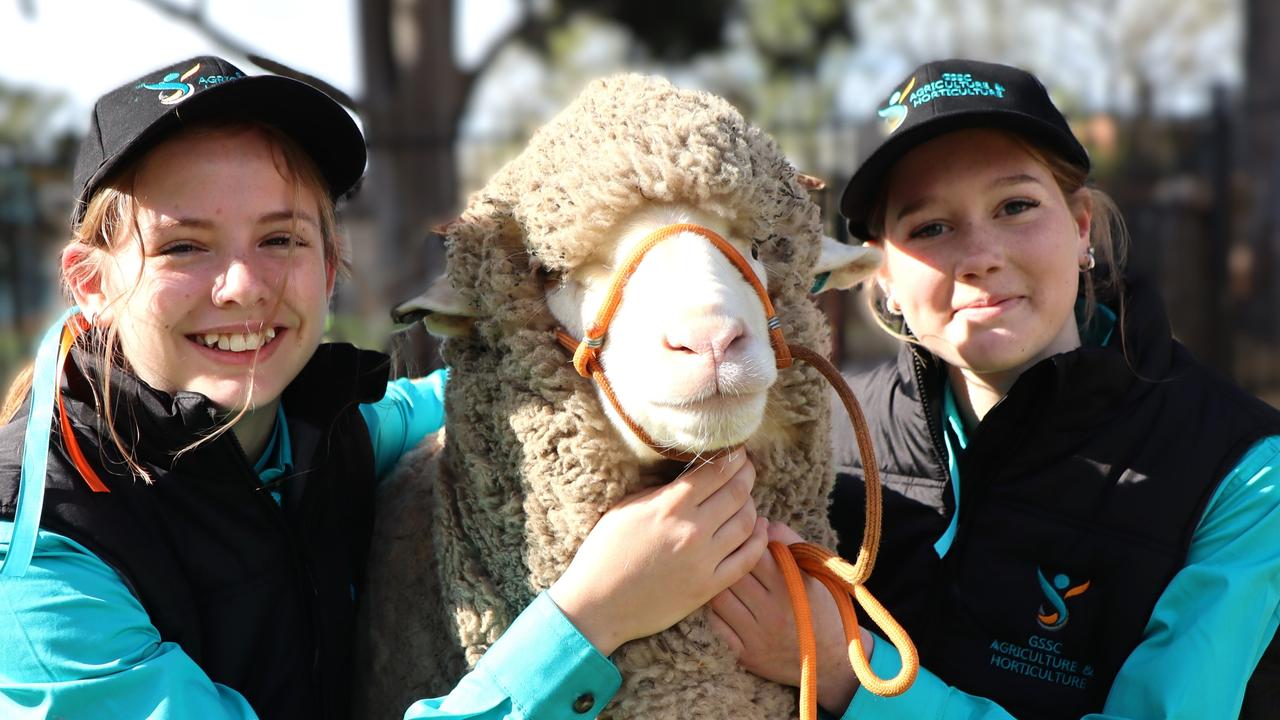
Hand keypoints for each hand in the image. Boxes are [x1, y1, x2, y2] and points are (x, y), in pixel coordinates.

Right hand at [549, 450, 768, 655]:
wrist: (597, 605)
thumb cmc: (605, 553)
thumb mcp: (627, 508)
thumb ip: (663, 491)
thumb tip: (693, 475)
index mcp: (669, 505)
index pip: (717, 471)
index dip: (733, 457)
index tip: (737, 452)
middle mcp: (692, 530)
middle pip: (738, 492)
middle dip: (747, 474)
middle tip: (746, 469)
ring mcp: (704, 560)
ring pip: (748, 522)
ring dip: (752, 504)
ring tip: (746, 498)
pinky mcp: (709, 587)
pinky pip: (748, 559)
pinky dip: (760, 539)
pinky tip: (760, 529)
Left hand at [708, 521, 871, 715]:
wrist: (832, 661)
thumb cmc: (822, 609)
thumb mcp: (815, 573)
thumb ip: (791, 544)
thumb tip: (764, 523)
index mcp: (790, 588)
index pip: (754, 554)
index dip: (747, 540)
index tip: (748, 534)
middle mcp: (771, 612)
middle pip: (732, 574)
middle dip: (727, 559)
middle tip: (728, 552)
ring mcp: (756, 636)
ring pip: (718, 598)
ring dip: (716, 582)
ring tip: (722, 574)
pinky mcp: (745, 654)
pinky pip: (715, 624)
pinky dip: (714, 609)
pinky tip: (723, 600)